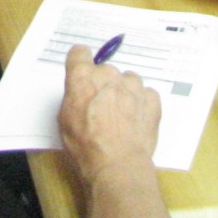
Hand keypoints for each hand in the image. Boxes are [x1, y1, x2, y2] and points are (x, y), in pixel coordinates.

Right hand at [59, 44, 161, 184]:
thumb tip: (82, 92)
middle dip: (103, 85)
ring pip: (127, 81)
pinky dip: (141, 104)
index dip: (80, 63)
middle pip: (105, 70)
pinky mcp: (152, 98)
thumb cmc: (85, 145)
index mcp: (83, 77)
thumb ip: (74, 96)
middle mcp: (108, 74)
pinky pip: (145, 94)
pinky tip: (135, 121)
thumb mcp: (65, 119)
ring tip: (121, 117)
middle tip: (101, 109)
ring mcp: (133, 85)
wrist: (117, 165)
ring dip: (124, 92)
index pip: (79, 52)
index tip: (82, 75)